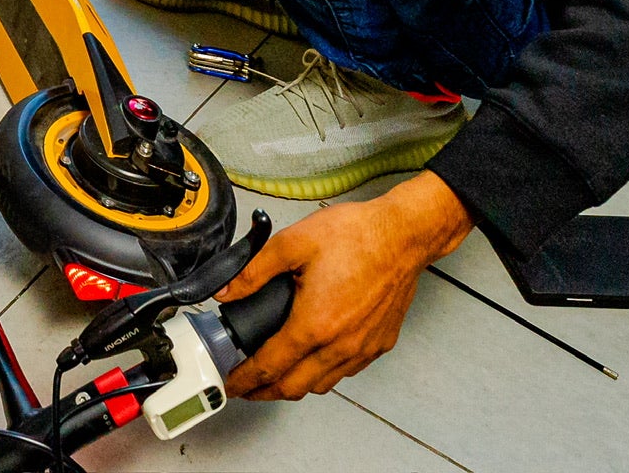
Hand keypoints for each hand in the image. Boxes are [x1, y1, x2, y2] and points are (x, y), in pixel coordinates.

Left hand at [216, 171, 472, 400]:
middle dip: (265, 392)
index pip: (270, 366)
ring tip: (276, 373)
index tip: (231, 384)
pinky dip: (324, 374)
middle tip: (246, 385)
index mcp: (314, 324)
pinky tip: (314, 357)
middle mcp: (340, 346)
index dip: (245, 380)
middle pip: (294, 388)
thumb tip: (225, 291)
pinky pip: (346, 372)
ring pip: (322, 385)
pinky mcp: (380, 344)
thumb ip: (254, 271)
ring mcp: (363, 348)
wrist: (403, 236)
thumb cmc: (355, 235)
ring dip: (295, 385)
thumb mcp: (293, 243)